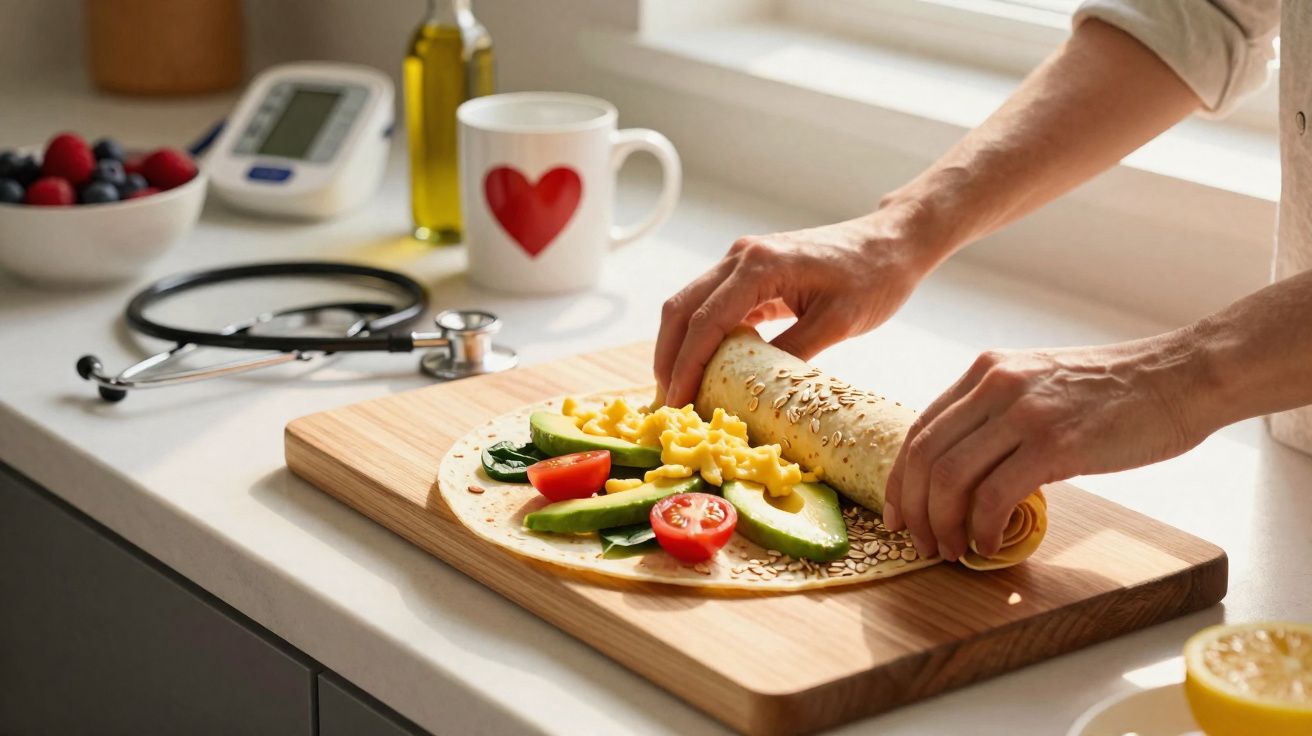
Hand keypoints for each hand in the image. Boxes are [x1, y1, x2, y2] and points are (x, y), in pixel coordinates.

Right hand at [655, 209, 942, 406]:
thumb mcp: (838, 322)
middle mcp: (742, 257)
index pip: (707, 321)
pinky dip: (700, 336)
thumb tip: (754, 392)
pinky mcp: (750, 271)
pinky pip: (712, 304)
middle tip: (668, 402)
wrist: (891, 242)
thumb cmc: (874, 277)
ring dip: (678, 346)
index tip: (679, 402)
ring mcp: (742, 260)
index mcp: (761, 265)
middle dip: (668, 357)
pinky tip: (704, 367)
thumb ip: (793, 353)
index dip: (687, 365)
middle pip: (682, 308)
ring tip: (678, 389)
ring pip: (689, 304)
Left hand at [883, 335, 1212, 560]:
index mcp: (985, 371)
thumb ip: (997, 418)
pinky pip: (994, 496)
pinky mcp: (1055, 444)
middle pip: (923, 457)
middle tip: (922, 544)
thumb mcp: (1039, 386)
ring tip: (954, 551)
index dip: (900, 480)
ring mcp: (1023, 413)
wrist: (1179, 378)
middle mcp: (994, 385)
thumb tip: (967, 474)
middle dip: (915, 510)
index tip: (899, 515)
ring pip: (949, 477)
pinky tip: (990, 546)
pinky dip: (982, 529)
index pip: (919, 430)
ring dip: (944, 525)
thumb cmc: (1115, 392)